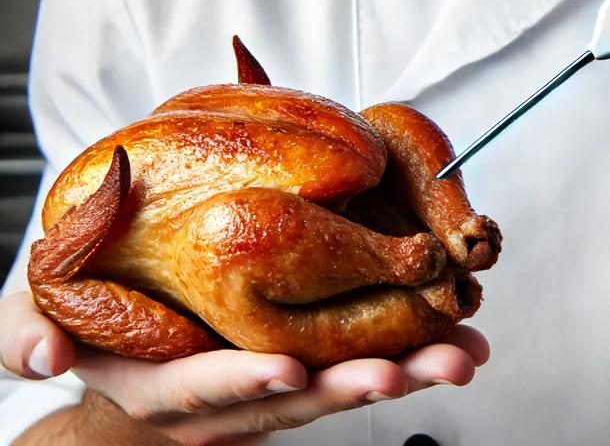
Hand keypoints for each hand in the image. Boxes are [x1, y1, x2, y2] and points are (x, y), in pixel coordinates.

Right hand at [0, 290, 487, 444]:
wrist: (118, 344)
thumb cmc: (86, 322)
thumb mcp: (34, 319)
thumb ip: (27, 333)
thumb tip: (45, 351)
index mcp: (159, 387)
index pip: (197, 392)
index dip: (237, 383)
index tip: (282, 371)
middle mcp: (221, 401)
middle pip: (289, 401)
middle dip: (349, 387)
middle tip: (407, 371)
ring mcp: (264, 387)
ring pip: (334, 386)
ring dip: (400, 371)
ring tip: (456, 357)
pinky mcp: (297, 365)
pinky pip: (353, 362)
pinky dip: (406, 354)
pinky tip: (453, 343)